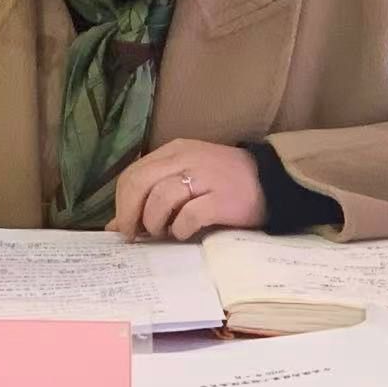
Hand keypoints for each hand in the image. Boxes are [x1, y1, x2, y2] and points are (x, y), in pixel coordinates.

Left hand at [108, 139, 268, 241]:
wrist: (272, 182)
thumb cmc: (224, 183)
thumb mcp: (186, 178)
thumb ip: (152, 195)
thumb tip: (115, 226)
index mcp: (174, 151)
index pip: (132, 174)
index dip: (122, 203)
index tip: (125, 226)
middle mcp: (186, 159)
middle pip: (139, 183)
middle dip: (130, 214)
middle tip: (136, 235)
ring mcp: (205, 177)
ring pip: (160, 198)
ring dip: (155, 222)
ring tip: (164, 232)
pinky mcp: (222, 199)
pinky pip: (189, 215)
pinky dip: (181, 228)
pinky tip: (185, 233)